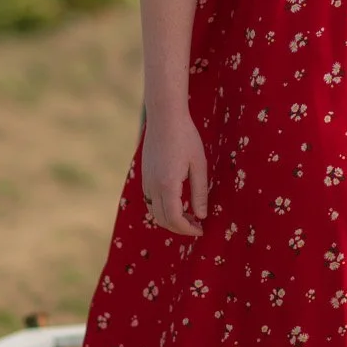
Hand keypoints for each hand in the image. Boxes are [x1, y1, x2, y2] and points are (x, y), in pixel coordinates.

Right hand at [141, 112, 207, 237]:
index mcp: (168, 185)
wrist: (164, 117)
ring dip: (170, 219)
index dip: (188, 229)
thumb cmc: (186, 137)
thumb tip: (201, 216)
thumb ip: (199, 192)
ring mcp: (146, 181)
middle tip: (197, 225)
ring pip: (154, 212)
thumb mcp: (199, 165)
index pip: (175, 219)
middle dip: (180, 228)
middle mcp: (153, 186)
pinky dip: (162, 208)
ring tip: (188, 215)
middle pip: (163, 219)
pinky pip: (150, 201)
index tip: (201, 229)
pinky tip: (177, 202)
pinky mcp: (145, 175)